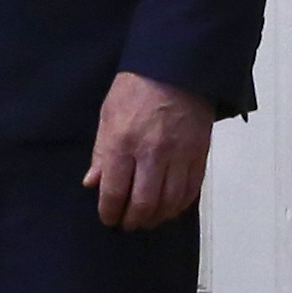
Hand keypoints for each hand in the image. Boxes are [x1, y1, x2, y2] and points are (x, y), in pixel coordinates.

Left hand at [87, 73, 214, 230]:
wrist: (178, 68)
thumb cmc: (136, 88)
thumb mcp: (108, 114)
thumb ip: (101, 153)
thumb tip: (93, 183)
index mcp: (123, 142)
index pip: (115, 191)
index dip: (109, 212)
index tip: (108, 218)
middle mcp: (152, 153)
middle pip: (144, 203)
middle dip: (133, 220)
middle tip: (127, 224)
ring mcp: (179, 156)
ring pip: (169, 202)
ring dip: (156, 218)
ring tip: (147, 219)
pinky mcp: (199, 155)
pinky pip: (190, 191)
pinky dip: (178, 206)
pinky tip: (169, 208)